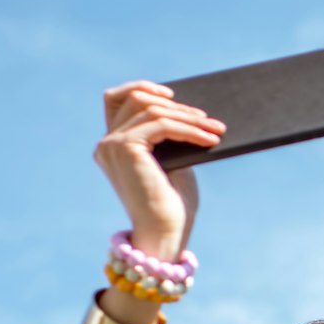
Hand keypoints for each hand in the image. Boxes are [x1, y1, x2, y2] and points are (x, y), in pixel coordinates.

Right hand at [91, 80, 224, 259]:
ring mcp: (112, 145)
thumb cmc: (172, 206)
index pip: (115, 99)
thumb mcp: (174, 163)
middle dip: (177, 105)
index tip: (172, 93)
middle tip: (209, 119)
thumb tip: (191, 111)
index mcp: (114, 146)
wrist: (165, 235)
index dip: (141, 88)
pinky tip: (209, 138)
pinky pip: (161, 124)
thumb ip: (171, 137)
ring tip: (216, 129)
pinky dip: (189, 129)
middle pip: (137, 99)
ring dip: (189, 117)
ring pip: (153, 110)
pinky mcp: (125, 148)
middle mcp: (107, 144)